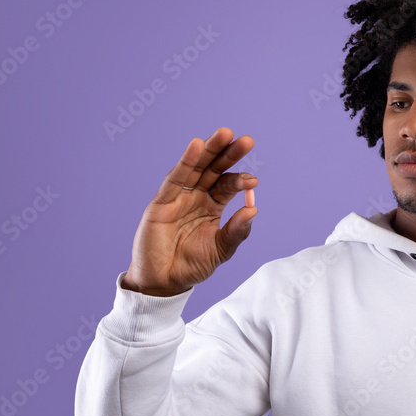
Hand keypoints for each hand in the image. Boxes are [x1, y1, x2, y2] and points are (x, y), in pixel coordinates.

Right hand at [122, 128, 258, 295]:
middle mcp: (196, 196)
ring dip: (209, 150)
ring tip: (225, 134)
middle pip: (214, 169)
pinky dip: (186, 161)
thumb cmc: (192, 265)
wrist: (164, 281)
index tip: (253, 181)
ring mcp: (178, 196)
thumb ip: (236, 232)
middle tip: (247, 141)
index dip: (240, 180)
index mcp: (212, 206)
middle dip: (229, 154)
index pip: (228, 185)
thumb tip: (253, 210)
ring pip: (196, 168)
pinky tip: (196, 145)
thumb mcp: (220, 250)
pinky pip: (175, 178)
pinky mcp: (162, 202)